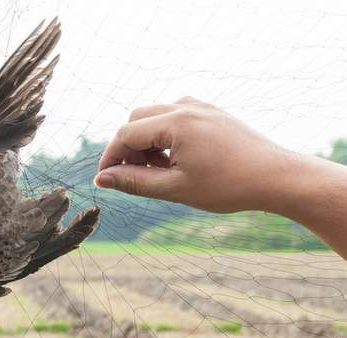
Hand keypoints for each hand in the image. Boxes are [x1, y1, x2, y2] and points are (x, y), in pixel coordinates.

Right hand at [95, 96, 296, 212]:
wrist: (276, 177)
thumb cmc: (228, 185)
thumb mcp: (174, 188)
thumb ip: (134, 182)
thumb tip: (102, 180)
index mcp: (175, 122)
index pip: (125, 134)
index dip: (110, 158)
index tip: (105, 180)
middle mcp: (186, 106)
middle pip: (137, 120)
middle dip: (128, 148)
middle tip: (133, 176)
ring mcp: (200, 106)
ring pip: (155, 116)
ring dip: (147, 141)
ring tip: (158, 171)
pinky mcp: (211, 112)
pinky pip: (175, 116)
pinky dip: (165, 135)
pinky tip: (176, 160)